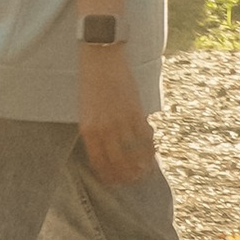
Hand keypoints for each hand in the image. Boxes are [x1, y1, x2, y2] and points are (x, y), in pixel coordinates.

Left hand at [77, 40, 156, 186]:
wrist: (100, 57)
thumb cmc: (90, 82)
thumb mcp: (86, 110)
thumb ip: (96, 130)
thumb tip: (108, 147)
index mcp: (88, 130)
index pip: (99, 163)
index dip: (108, 176)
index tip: (114, 181)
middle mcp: (104, 129)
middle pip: (118, 163)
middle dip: (127, 176)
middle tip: (133, 180)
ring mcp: (121, 122)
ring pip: (135, 154)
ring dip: (142, 166)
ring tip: (145, 171)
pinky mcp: (136, 112)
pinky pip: (146, 138)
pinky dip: (150, 148)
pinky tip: (153, 153)